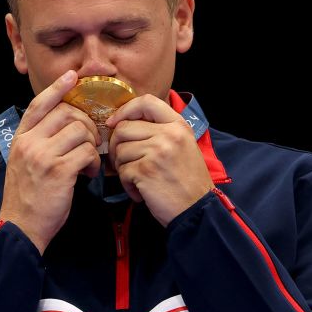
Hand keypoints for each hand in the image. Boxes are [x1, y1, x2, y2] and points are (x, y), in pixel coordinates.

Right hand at [0, 70, 101, 252]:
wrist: (21, 226)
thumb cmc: (27, 198)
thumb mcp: (24, 164)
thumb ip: (39, 142)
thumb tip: (66, 126)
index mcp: (20, 139)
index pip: (38, 104)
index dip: (57, 88)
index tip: (72, 76)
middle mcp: (29, 143)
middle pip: (66, 113)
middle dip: (86, 124)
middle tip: (90, 143)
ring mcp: (43, 156)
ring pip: (80, 131)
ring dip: (91, 146)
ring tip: (88, 163)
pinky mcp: (59, 171)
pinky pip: (86, 153)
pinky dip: (93, 162)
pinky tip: (87, 174)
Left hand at [105, 95, 212, 225]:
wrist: (197, 208)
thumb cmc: (186, 180)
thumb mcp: (182, 146)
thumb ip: (159, 131)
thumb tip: (122, 123)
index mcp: (178, 125)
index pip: (147, 102)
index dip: (125, 110)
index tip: (114, 122)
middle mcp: (169, 134)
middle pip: (123, 128)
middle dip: (116, 146)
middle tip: (124, 162)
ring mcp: (157, 152)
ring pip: (119, 151)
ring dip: (122, 168)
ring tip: (138, 179)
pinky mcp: (145, 170)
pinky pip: (122, 171)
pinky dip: (126, 184)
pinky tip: (140, 191)